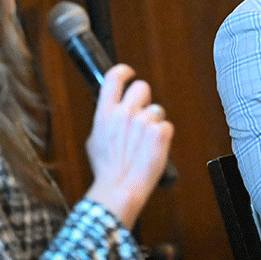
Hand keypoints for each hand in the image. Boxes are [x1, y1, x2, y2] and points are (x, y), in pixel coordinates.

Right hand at [83, 64, 173, 228]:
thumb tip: (111, 110)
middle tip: (141, 116)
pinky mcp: (160, 132)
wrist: (120, 188)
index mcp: (105, 112)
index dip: (124, 71)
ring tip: (144, 142)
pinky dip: (163, 136)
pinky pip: (166, 125)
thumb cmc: (107, 168)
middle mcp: (124, 113)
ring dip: (153, 122)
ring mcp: (143, 122)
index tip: (129, 74)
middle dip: (143, 99)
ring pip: (156, 109)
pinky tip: (153, 148)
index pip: (114, 77)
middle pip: (142, 87)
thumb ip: (104, 120)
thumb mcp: (94, 140)